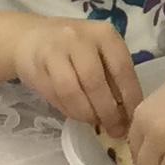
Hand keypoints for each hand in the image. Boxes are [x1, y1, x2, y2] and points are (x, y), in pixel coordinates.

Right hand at [13, 17, 140, 137]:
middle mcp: (80, 38)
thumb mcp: (99, 52)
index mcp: (104, 34)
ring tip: (95, 123)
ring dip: (87, 114)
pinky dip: (69, 111)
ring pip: (73, 92)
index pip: (122, 69)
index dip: (130, 98)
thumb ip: (113, 76)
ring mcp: (55, 51)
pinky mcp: (36, 66)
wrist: (30, 37)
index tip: (134, 120)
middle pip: (96, 83)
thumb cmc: (74, 48)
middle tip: (115, 130)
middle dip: (108, 112)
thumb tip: (128, 113)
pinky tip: (77, 114)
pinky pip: (56, 96)